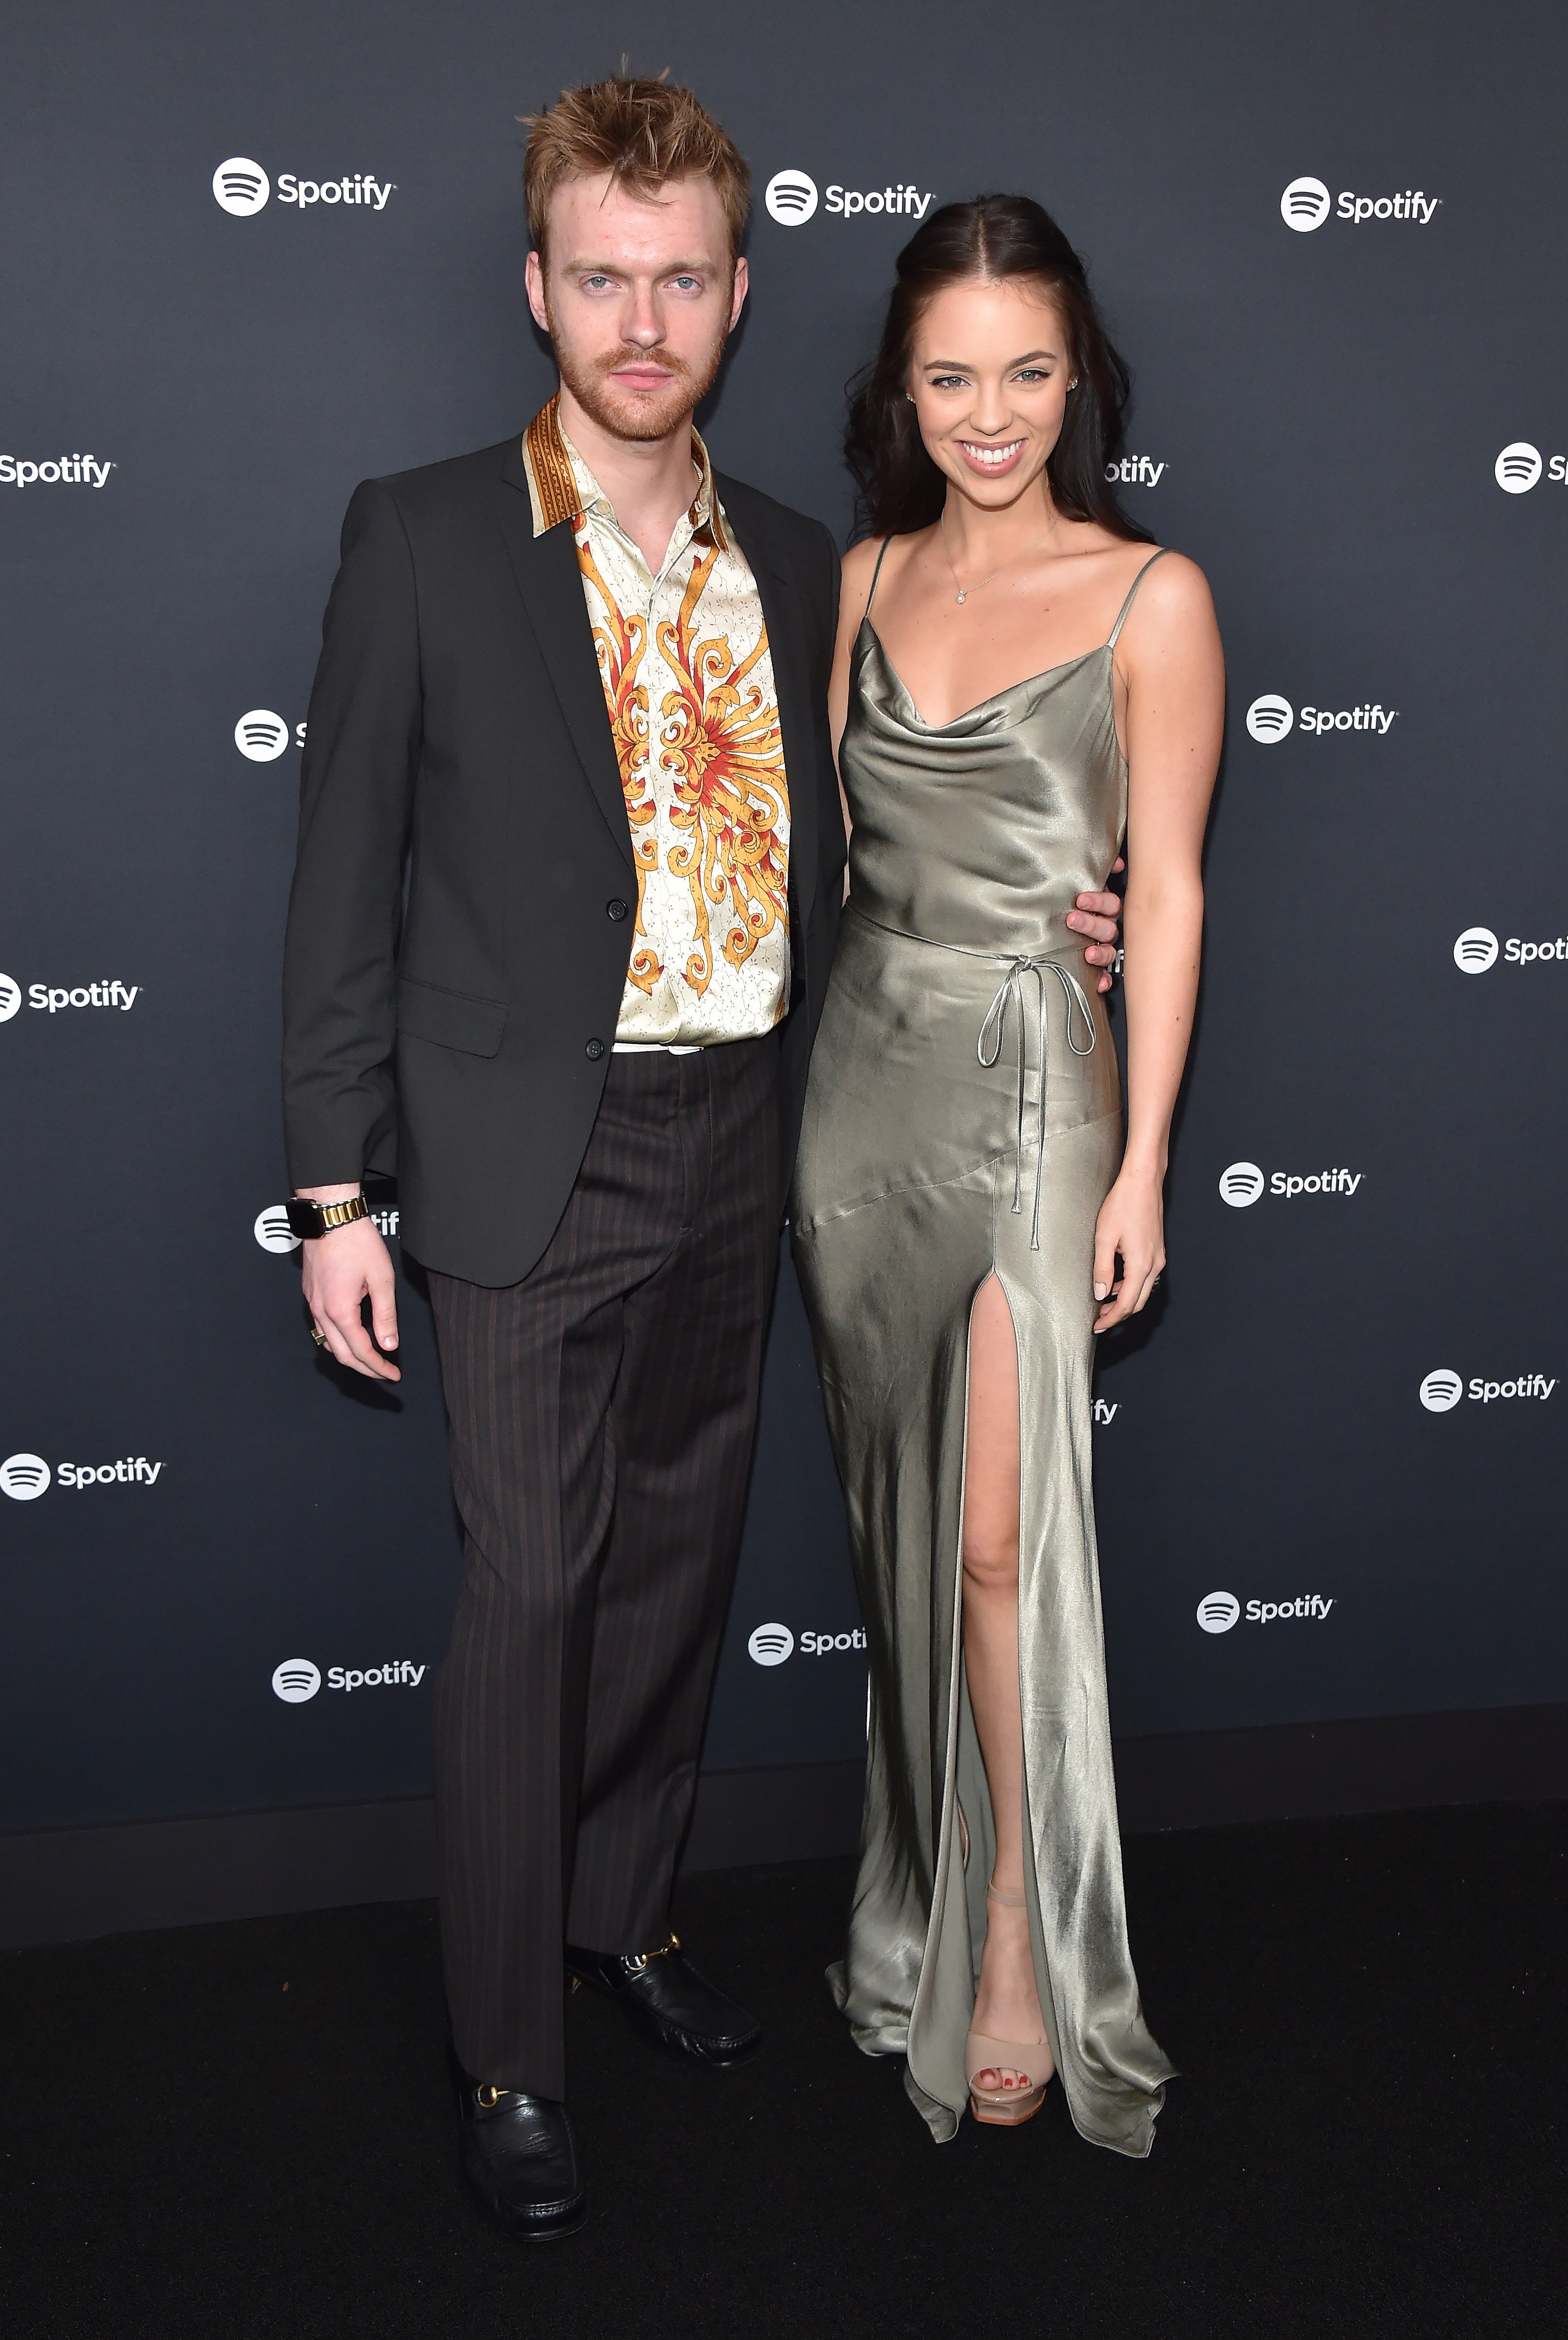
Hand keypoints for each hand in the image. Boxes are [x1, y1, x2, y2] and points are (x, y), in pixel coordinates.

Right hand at [301, 1217, 400, 1380]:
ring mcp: (312, 1303)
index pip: (361, 1351)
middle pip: (341, 1354)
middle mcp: (321, 1311)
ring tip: (370, 1358)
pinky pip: (321, 1327)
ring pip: (328, 1342)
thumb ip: (385, 1315)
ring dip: (349, 1355)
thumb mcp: (381, 1279)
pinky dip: (338, 1339)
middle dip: (364, 1368)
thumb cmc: (357, 1242)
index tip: (393, 1375)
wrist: (330, 1216)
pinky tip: (351, 1335)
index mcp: (340, 1311)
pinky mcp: (310, 1294)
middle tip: (384, 1372)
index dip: (378, 1368)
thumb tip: (389, 1344)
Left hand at [1066, 856, 1124, 993]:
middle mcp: (1110, 928)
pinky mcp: (1101, 966)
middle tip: (1073, 919)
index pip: (1111, 904)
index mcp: (1109, 908)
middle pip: (1108, 928)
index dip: (1099, 902)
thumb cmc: (1082, 901)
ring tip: (1087, 953)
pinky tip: (1100, 983)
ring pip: (1109, 951)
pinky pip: (1108, 975)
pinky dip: (1104, 980)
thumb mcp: (1090, 883)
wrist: (1068, 919)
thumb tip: (1118, 862)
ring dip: (1100, 952)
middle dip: (1091, 924)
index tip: (1081, 900)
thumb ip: (1102, 873)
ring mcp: (1107, 947)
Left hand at [1092, 1165, 1164, 1332]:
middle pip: (1139, 1302)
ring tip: (1103, 1302)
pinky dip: (1131, 1285)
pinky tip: (1116, 1281)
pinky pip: (1145, 1276)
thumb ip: (1102, 1269)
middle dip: (1119, 1314)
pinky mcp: (1156, 1250)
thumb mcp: (1104, 1238)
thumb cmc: (1124, 1203)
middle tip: (1099, 1319)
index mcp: (1141, 1265)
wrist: (1143, 1181)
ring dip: (1125, 1299)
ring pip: (1143, 1290)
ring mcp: (1157, 1257)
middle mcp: (1154, 1264)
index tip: (1098, 1325)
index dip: (1112, 1318)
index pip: (1127, 1304)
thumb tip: (1101, 1293)